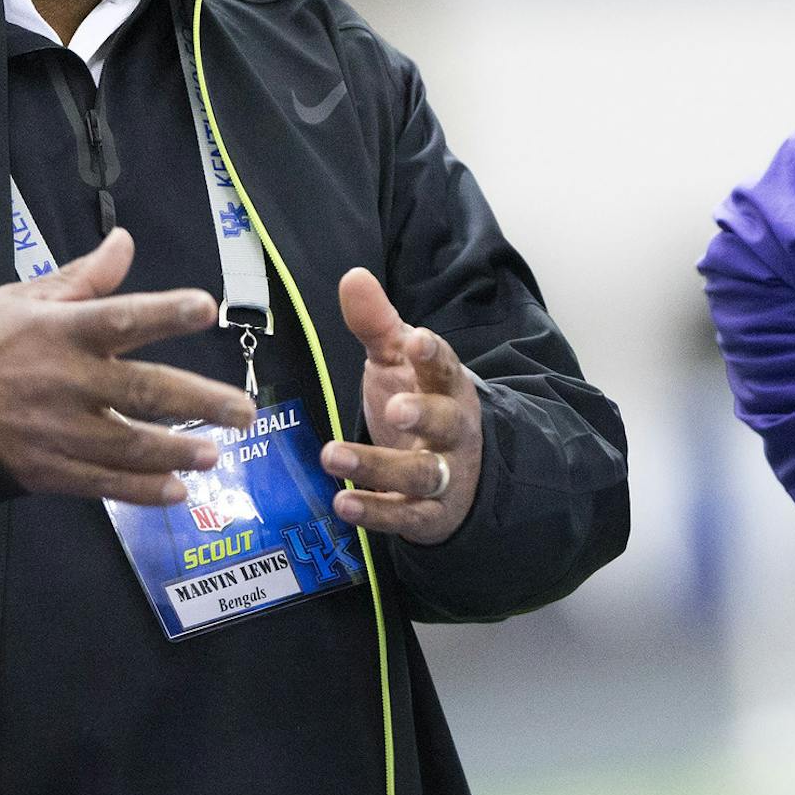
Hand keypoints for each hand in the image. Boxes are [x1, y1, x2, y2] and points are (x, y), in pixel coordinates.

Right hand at [0, 227, 255, 504]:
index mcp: (63, 332)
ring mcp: (60, 431)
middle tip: (244, 412)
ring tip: (215, 453)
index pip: (121, 317)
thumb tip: (125, 241)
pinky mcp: (50, 470)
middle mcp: (67, 382)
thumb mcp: (25, 300)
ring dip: (178, 451)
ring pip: (130, 445)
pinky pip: (103, 483)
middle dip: (200, 402)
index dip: (164, 312)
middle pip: (143, 391)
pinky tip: (177, 491)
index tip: (207, 308)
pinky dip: (141, 490)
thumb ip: (83, 278)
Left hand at [321, 267, 481, 545]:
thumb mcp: (399, 363)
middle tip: (394, 407)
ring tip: (332, 455)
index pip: (446, 369)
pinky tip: (342, 504)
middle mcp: (453, 433)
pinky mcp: (427, 515)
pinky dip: (375, 512)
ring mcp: (444, 476)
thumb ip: (377, 325)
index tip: (416, 341)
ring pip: (421, 474)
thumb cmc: (421, 404)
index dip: (433, 356)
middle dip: (423, 415)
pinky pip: (405, 517)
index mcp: (448, 389)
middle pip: (446, 422)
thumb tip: (353, 276)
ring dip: (378, 466)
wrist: (462, 472)